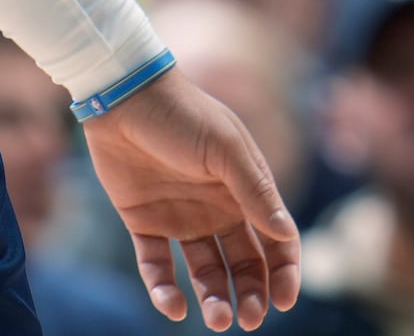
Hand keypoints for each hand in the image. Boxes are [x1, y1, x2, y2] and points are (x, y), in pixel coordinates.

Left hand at [81, 69, 300, 328]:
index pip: (276, 239)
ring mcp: (182, 217)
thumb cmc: (186, 116)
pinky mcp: (144, 223)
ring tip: (216, 321)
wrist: (126, 100)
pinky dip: (164, 288)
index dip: (285, 271)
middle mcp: (219, 208)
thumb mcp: (226, 151)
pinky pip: (156, 265)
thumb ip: (256, 192)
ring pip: (204, 270)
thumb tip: (287, 234)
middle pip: (243, 261)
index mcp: (248, 190)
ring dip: (213, 298)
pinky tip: (174, 306)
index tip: (285, 302)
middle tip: (248, 320)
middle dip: (250, 293)